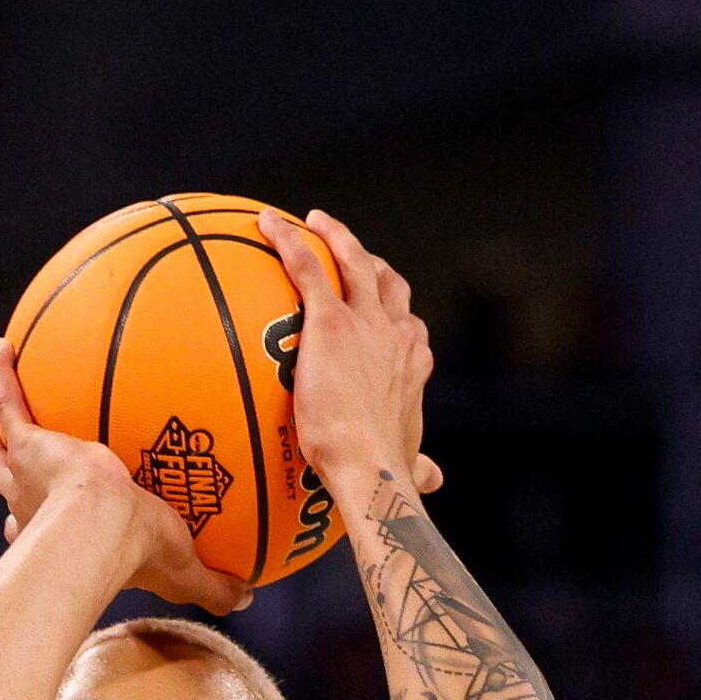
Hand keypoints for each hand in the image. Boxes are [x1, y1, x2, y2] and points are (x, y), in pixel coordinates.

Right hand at [0, 340, 245, 615]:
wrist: (101, 526)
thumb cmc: (137, 552)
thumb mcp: (185, 569)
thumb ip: (214, 584)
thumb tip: (248, 599)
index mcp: (62, 537)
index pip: (37, 532)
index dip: (26, 529)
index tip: (18, 523)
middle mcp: (34, 509)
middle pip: (9, 492)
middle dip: (5, 475)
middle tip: (4, 456)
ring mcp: (26, 476)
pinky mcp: (29, 444)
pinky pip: (11, 401)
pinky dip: (3, 376)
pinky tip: (4, 348)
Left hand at [261, 209, 435, 489]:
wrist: (370, 464)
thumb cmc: (384, 471)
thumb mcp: (408, 461)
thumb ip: (419, 463)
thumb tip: (435, 477)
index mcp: (414, 359)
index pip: (405, 322)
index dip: (391, 308)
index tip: (376, 304)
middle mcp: (397, 331)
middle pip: (387, 282)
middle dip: (368, 260)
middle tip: (344, 248)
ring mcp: (367, 321)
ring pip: (354, 261)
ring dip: (335, 236)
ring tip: (312, 221)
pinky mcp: (331, 321)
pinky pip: (308, 268)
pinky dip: (289, 241)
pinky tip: (266, 225)